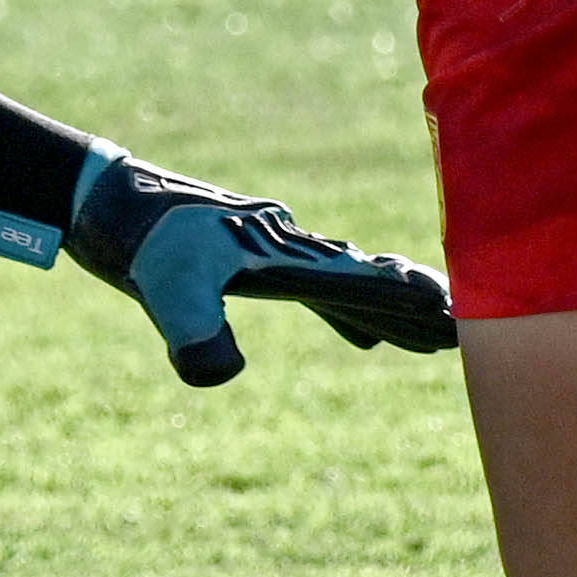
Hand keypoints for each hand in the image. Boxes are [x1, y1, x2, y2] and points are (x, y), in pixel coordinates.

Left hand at [70, 152, 456, 368]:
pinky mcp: (251, 260)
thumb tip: (217, 375)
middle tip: (472, 334)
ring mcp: (274, 252)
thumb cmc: (138, 239)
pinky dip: (346, 314)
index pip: (362, 283)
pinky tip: (363, 339)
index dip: (410, 302)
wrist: (104, 201)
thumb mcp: (162, 288)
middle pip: (369, 284)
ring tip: (435, 339)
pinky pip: (318, 292)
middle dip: (418, 311)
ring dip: (390, 314)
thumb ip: (194, 331)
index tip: (462, 317)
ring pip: (349, 287)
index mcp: (285, 256)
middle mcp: (291, 249)